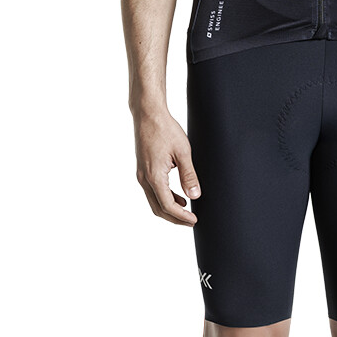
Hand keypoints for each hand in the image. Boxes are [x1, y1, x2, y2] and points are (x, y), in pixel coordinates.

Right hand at [132, 109, 201, 225]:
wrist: (148, 114)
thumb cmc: (165, 129)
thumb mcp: (183, 151)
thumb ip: (189, 175)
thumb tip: (195, 196)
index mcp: (154, 176)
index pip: (167, 206)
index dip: (181, 217)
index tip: (194, 220)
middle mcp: (144, 179)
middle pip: (158, 208)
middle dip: (175, 218)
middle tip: (191, 221)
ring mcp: (141, 175)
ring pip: (154, 201)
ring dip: (169, 209)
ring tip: (187, 210)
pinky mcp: (142, 170)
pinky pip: (152, 191)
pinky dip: (164, 198)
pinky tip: (178, 196)